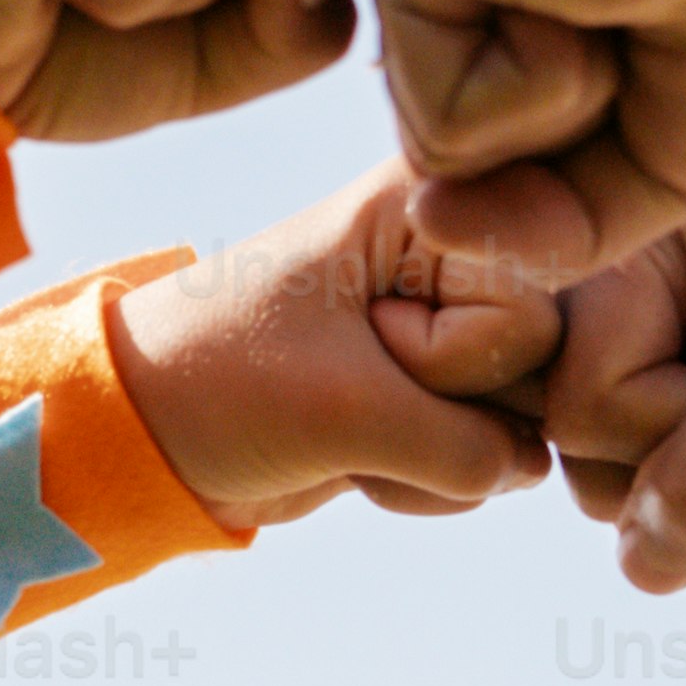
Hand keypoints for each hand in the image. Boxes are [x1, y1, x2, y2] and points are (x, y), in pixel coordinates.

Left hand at [116, 178, 561, 528]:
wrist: (145, 432)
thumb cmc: (219, 385)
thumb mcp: (345, 413)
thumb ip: (472, 448)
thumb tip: (538, 469)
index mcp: (436, 205)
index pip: (531, 319)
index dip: (445, 359)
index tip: (359, 337)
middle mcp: (461, 252)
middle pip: (540, 370)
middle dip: (446, 415)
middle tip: (352, 385)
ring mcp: (454, 322)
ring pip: (516, 425)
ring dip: (430, 456)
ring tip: (346, 419)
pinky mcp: (439, 390)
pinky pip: (486, 459)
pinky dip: (420, 480)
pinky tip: (354, 451)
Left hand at [347, 0, 685, 283]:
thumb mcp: (657, 158)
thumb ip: (542, 216)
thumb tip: (426, 224)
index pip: (473, 142)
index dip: (592, 139)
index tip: (673, 22)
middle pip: (445, 157)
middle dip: (573, 135)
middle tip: (654, 6)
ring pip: (435, 148)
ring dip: (564, 107)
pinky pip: (444, 120)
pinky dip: (546, 89)